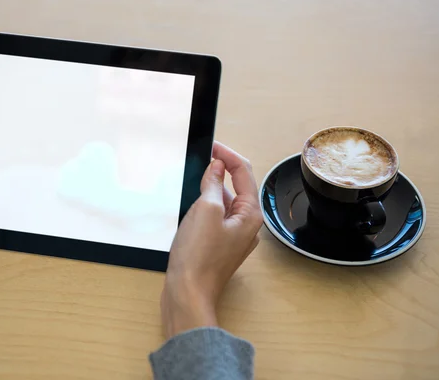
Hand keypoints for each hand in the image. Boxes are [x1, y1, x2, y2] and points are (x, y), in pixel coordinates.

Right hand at [161, 142, 262, 337]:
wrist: (188, 294)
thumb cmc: (198, 257)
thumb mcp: (204, 211)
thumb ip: (212, 185)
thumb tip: (216, 167)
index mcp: (250, 214)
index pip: (244, 173)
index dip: (228, 155)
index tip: (211, 145)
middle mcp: (246, 225)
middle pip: (238, 186)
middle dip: (222, 169)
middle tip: (204, 155)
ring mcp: (233, 236)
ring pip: (226, 201)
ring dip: (213, 186)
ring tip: (196, 175)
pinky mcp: (218, 244)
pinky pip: (216, 216)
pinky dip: (206, 203)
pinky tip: (193, 201)